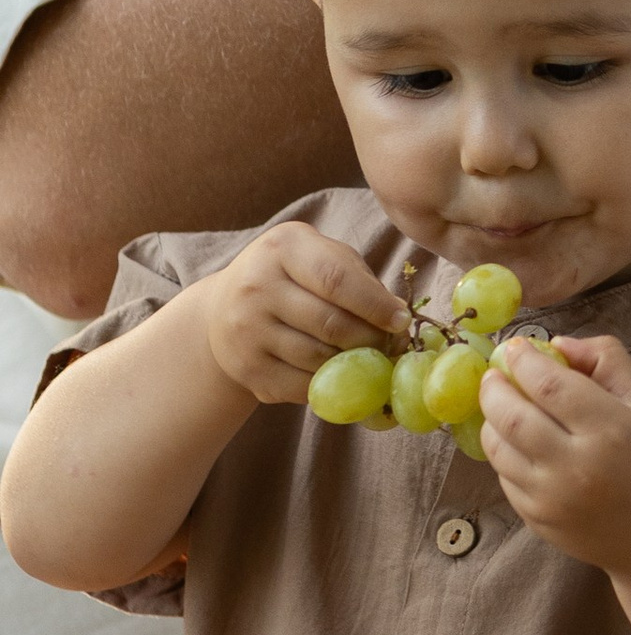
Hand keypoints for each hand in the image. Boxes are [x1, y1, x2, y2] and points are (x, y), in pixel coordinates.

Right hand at [194, 223, 409, 406]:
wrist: (224, 308)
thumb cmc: (292, 277)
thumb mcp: (320, 257)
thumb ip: (359, 280)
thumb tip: (399, 317)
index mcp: (282, 248)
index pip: (336, 279)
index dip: (375, 305)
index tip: (402, 321)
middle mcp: (256, 286)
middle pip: (330, 324)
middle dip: (372, 339)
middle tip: (393, 345)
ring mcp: (246, 331)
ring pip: (319, 359)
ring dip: (356, 365)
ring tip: (372, 358)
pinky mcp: (247, 369)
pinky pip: (303, 386)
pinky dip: (332, 384)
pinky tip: (342, 373)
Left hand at [478, 332, 630, 577]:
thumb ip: (607, 361)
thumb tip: (557, 344)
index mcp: (611, 430)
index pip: (549, 385)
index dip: (524, 359)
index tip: (516, 346)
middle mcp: (576, 467)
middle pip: (512, 416)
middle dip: (494, 387)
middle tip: (495, 373)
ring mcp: (552, 499)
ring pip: (499, 449)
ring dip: (492, 420)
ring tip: (502, 405)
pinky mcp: (539, 522)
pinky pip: (505, 478)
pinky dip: (504, 453)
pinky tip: (519, 442)